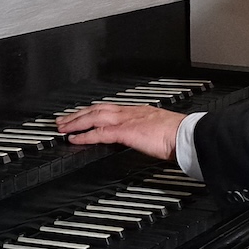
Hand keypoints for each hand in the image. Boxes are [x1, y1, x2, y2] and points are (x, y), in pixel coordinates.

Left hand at [57, 104, 184, 160]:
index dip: (92, 111)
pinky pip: (99, 133)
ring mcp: (126, 120)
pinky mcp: (125, 131)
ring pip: (93, 117)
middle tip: (62, 120)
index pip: (108, 108)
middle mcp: (129, 112)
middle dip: (78, 114)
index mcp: (137, 111)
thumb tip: (143, 138)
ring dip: (75, 122)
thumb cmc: (178, 135)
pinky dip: (85, 135)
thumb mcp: (158, 129)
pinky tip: (75, 139)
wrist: (186, 135)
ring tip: (62, 128)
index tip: (82, 115)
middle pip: (96, 109)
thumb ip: (146, 132)